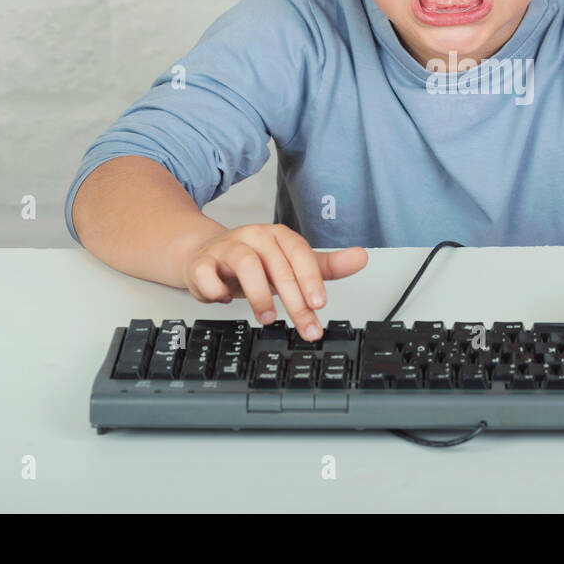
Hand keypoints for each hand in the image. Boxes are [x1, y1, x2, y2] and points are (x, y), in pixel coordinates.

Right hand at [176, 224, 366, 339]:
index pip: (299, 254)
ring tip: (268, 318)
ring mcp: (226, 248)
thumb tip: (361, 258)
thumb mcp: (290, 265)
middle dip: (294, 300)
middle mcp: (254, 237)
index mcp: (278, 236)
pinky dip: (216, 290)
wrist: (204, 257)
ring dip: (259, 295)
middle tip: (306, 326)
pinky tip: (226, 301)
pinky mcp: (201, 263)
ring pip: (245, 264)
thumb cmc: (253, 263)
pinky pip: (207, 273)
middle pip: (278, 266)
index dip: (311, 278)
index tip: (320, 304)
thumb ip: (324, 266)